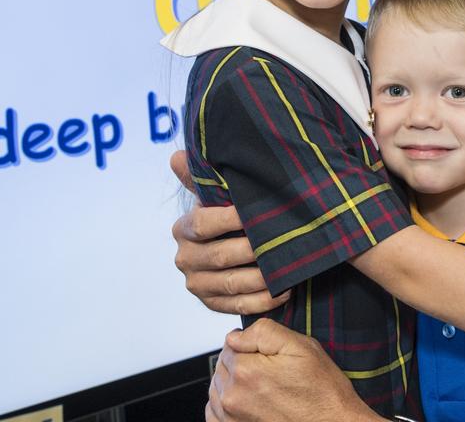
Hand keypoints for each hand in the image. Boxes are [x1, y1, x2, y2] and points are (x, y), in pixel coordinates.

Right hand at [170, 151, 287, 314]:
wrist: (226, 247)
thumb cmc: (225, 217)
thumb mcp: (212, 196)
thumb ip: (198, 177)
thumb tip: (176, 157)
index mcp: (183, 229)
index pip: (202, 224)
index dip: (229, 219)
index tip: (255, 213)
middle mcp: (185, 259)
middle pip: (221, 256)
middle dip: (253, 250)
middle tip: (282, 242)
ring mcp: (197, 285)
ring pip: (231, 284)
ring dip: (262, 278)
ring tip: (288, 268)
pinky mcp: (211, 304)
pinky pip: (238, 306)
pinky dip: (263, 300)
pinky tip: (285, 290)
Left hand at [206, 320, 381, 421]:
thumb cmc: (321, 390)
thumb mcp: (301, 346)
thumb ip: (263, 332)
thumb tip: (235, 336)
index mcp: (247, 371)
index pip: (230, 345)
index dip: (249, 345)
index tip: (267, 353)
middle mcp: (234, 397)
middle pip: (222, 366)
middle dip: (240, 362)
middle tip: (268, 369)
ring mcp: (232, 417)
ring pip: (216, 388)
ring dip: (232, 382)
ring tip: (260, 385)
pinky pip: (214, 413)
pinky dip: (223, 404)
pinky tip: (244, 401)